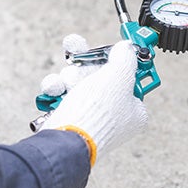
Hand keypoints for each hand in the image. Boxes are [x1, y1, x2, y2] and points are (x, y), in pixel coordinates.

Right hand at [40, 41, 147, 163]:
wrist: (67, 139)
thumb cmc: (99, 112)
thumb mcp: (120, 76)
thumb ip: (125, 58)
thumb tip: (126, 48)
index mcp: (133, 110)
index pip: (129, 79)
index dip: (120, 62)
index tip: (113, 48)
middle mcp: (112, 116)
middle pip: (99, 77)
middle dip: (85, 65)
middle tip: (78, 53)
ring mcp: (89, 118)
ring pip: (77, 83)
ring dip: (69, 76)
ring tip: (67, 80)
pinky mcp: (68, 120)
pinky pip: (62, 95)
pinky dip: (56, 89)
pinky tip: (54, 88)